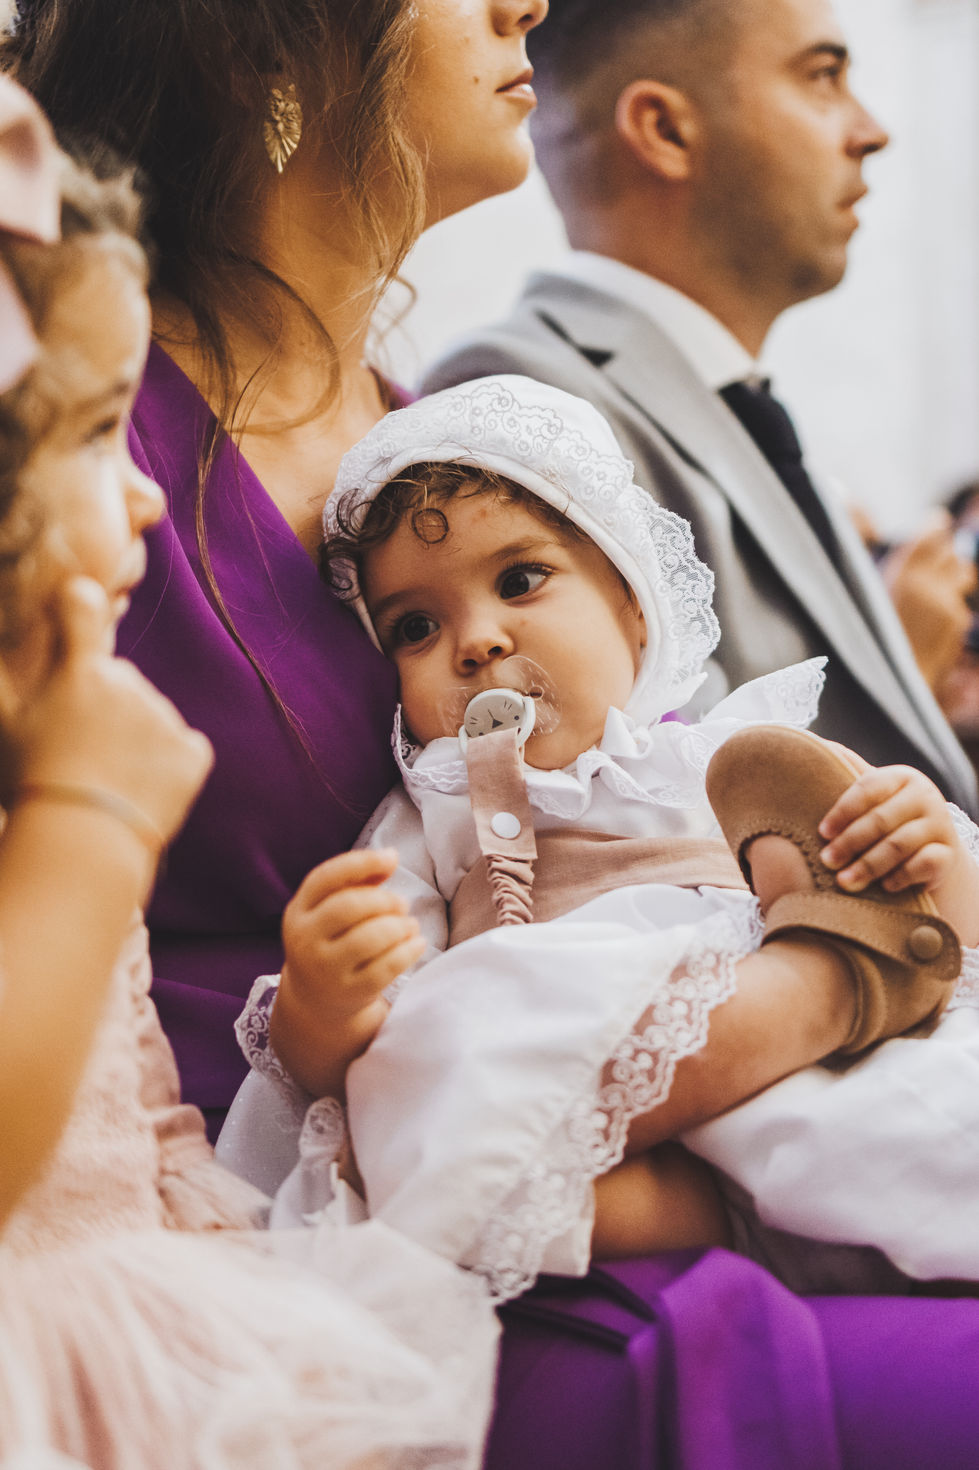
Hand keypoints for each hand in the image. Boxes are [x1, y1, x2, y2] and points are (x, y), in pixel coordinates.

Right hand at [7, 576, 211, 844]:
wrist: (83, 840)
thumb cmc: (31, 784)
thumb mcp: (4, 725)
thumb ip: (3, 682)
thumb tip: (0, 657)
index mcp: (79, 672)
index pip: (82, 609)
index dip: (80, 603)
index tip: (80, 600)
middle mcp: (127, 683)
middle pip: (119, 682)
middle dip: (105, 708)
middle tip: (81, 752)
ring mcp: (164, 716)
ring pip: (151, 718)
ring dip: (135, 741)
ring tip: (106, 781)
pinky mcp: (192, 752)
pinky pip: (183, 749)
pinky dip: (168, 767)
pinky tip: (140, 791)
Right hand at [274, 848, 424, 1096]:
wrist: (317, 1001)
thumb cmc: (333, 941)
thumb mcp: (331, 911)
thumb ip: (357, 882)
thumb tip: (389, 858)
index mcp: (298, 911)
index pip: (325, 877)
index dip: (362, 862)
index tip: (392, 858)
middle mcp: (304, 940)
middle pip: (349, 907)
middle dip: (385, 900)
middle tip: (403, 904)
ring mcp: (324, 969)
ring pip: (369, 938)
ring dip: (400, 926)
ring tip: (410, 924)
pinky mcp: (348, 993)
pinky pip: (385, 967)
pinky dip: (408, 950)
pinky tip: (417, 943)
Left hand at [817, 759, 959, 893]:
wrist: (932, 852)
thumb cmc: (890, 819)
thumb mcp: (873, 796)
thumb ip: (849, 771)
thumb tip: (815, 741)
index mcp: (902, 777)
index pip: (868, 788)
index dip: (842, 811)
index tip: (822, 832)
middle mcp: (925, 797)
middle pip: (881, 820)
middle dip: (850, 842)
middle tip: (827, 861)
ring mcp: (940, 825)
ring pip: (899, 845)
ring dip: (868, 866)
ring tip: (844, 881)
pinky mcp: (949, 854)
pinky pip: (923, 864)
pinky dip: (900, 876)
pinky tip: (883, 886)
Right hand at [880, 512, 975, 691]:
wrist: (887, 681)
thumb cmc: (869, 637)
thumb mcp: (865, 590)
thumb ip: (879, 553)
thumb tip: (879, 517)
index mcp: (901, 573)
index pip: (933, 532)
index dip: (935, 526)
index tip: (936, 524)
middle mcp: (928, 584)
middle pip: (952, 552)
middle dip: (945, 555)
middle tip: (932, 562)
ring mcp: (947, 603)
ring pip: (962, 575)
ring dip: (952, 578)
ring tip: (932, 592)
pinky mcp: (957, 621)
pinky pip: (960, 602)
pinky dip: (950, 606)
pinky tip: (931, 621)